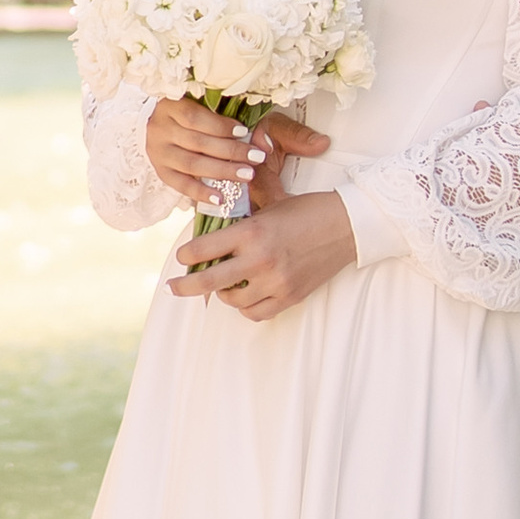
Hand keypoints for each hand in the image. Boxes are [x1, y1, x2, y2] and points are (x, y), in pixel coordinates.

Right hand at [141, 99, 333, 205]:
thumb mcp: (257, 118)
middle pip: (198, 142)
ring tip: (244, 177)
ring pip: (191, 163)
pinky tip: (221, 198)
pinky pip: (180, 185)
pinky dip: (201, 192)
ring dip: (219, 172)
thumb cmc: (227, 120)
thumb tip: (323, 144)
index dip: (222, 126)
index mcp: (178, 100)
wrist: (185, 127)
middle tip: (254, 161)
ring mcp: (159, 149)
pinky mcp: (162, 170)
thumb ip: (288, 131)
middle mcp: (162, 124)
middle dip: (228, 152)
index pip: (199, 116)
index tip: (246, 133)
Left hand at [171, 192, 356, 324]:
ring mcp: (275, 282)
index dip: (186, 255)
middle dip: (184, 286)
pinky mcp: (289, 297)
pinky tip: (245, 296)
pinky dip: (245, 306)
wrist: (346, 225)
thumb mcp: (270, 206)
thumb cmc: (307, 210)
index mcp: (251, 232)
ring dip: (222, 293)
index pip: (203, 249)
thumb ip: (241, 220)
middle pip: (208, 281)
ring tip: (224, 284)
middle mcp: (259, 260)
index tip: (181, 257)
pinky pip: (255, 312)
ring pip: (232, 300)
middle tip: (173, 287)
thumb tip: (211, 227)